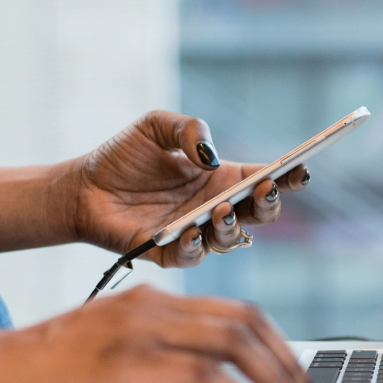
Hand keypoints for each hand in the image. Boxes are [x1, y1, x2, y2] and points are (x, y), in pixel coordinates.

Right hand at [0, 285, 317, 382]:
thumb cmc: (51, 374)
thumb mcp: (123, 361)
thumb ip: (173, 370)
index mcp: (156, 301)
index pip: (239, 311)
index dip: (278, 343)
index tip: (298, 375)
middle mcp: (154, 307)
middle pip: (247, 322)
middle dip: (287, 362)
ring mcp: (141, 330)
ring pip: (234, 343)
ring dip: (273, 380)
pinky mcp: (126, 363)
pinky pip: (201, 377)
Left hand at [70, 110, 310, 266]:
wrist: (81, 188)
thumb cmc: (123, 157)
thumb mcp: (156, 126)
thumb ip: (188, 129)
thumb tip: (210, 156)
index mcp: (222, 178)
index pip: (266, 179)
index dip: (288, 176)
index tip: (301, 168)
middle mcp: (216, 207)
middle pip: (260, 214)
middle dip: (270, 203)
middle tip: (265, 189)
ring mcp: (196, 232)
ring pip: (232, 239)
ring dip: (232, 225)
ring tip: (221, 209)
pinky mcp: (170, 253)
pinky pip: (193, 256)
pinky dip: (196, 245)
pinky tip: (191, 230)